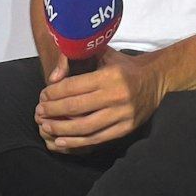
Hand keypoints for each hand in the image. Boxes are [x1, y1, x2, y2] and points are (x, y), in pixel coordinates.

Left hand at [35, 47, 165, 151]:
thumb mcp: (104, 54)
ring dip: (61, 129)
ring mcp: (123, 114)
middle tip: (39, 113)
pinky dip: (77, 142)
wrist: (156, 79)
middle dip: (53, 111)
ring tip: (46, 127)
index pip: (73, 86)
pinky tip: (62, 141)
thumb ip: (79, 58)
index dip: (53, 93)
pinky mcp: (126, 128)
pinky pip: (97, 138)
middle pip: (75, 107)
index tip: (42, 96)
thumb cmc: (124, 66)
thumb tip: (54, 76)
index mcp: (109, 75)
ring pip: (84, 126)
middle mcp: (116, 95)